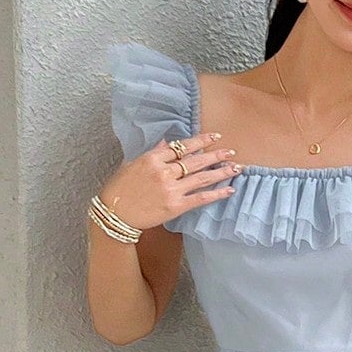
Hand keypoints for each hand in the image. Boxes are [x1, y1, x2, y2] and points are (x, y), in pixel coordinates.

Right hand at [97, 131, 237, 233]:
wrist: (114, 214)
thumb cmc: (119, 189)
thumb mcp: (133, 164)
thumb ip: (153, 153)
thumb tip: (167, 142)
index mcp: (152, 158)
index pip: (182, 147)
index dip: (200, 141)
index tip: (214, 137)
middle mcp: (164, 171)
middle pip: (196, 160)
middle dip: (216, 155)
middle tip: (231, 151)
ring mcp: (171, 189)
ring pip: (202, 177)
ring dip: (221, 172)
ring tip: (237, 167)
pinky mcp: (175, 206)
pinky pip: (200, 198)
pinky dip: (216, 194)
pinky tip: (229, 189)